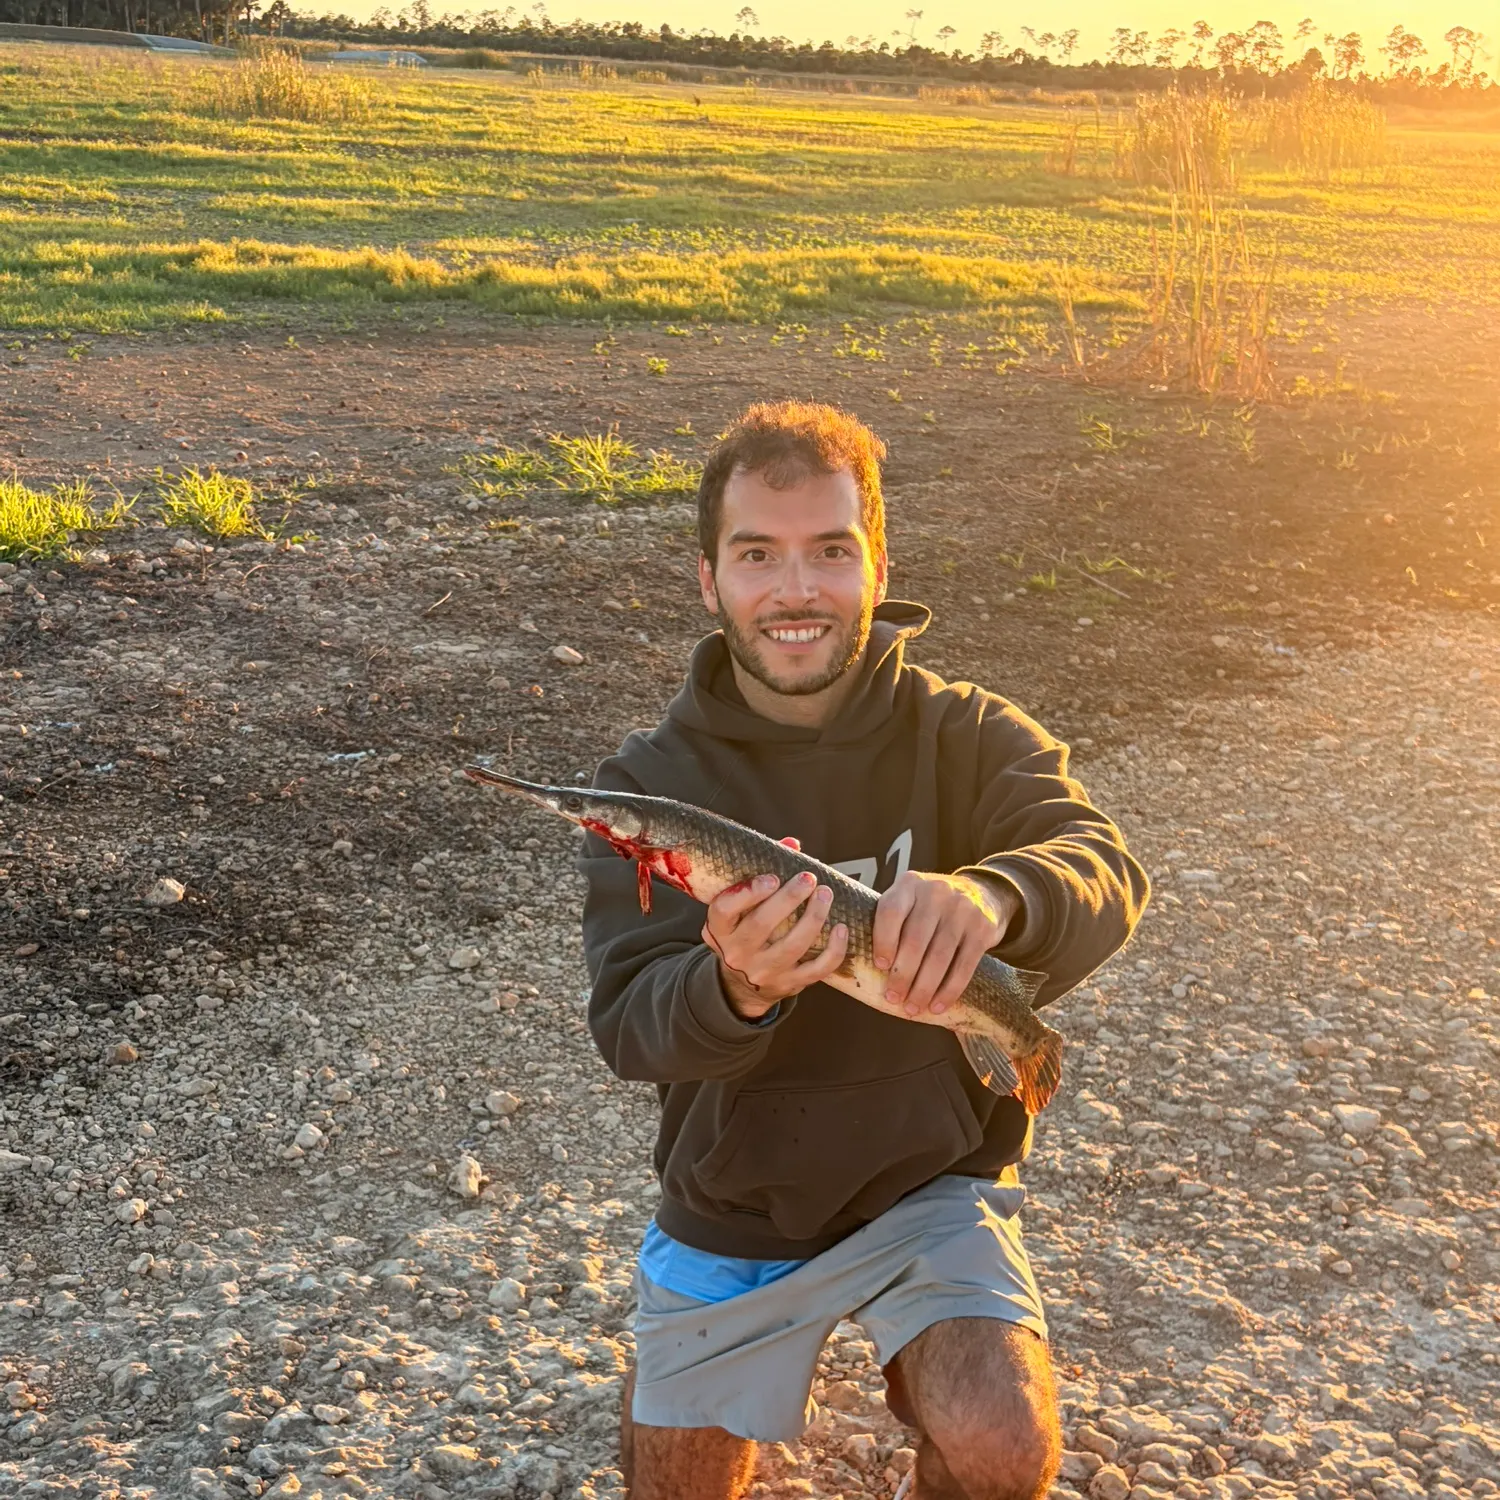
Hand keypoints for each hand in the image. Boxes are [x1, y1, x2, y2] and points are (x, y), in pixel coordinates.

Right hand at [702, 838, 848, 1020]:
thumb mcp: (739, 908)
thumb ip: (762, 874)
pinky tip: (842, 928)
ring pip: (792, 946)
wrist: (742, 985)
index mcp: (720, 930)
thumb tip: (792, 844)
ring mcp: (764, 971)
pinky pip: (816, 970)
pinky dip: (834, 951)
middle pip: (762, 925)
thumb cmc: (745, 930)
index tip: (772, 877)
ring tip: (826, 894)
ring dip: (814, 917)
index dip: (748, 893)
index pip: (724, 910)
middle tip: (808, 878)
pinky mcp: (789, 984)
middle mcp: (737, 953)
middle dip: (788, 898)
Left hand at [873, 872, 1018, 1017]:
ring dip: (924, 988)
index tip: (879, 967)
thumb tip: (870, 966)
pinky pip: (964, 966)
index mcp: (910, 884)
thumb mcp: (909, 899)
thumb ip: (891, 921)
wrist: (982, 893)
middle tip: (893, 998)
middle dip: (902, 975)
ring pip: (939, 956)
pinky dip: (949, 991)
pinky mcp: (982, 929)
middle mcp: (937, 892)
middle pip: (915, 940)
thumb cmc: (931, 906)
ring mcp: (962, 909)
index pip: (891, 912)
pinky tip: (937, 1006)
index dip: (883, 942)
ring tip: (913, 1008)